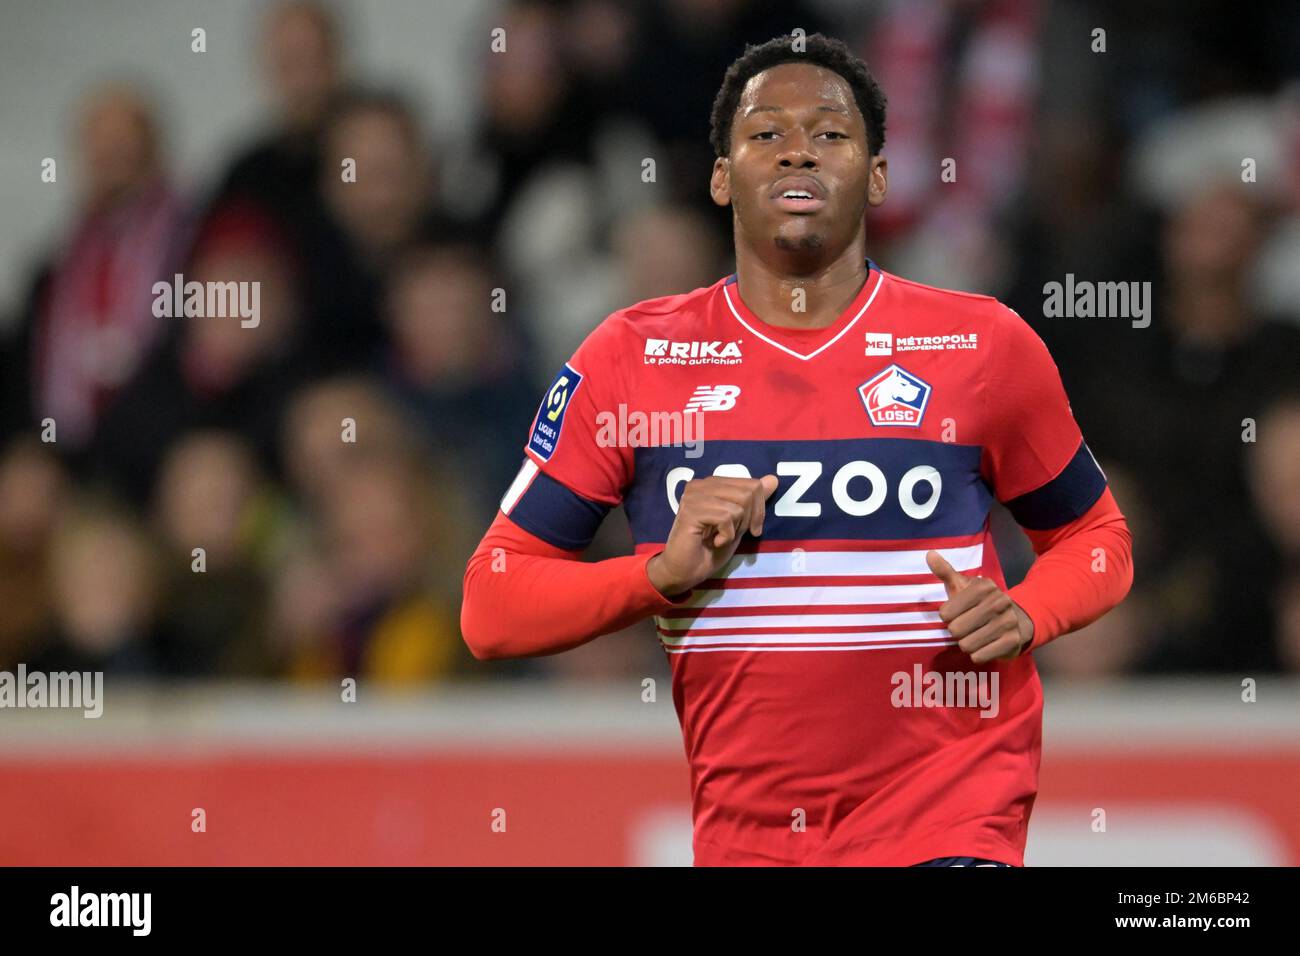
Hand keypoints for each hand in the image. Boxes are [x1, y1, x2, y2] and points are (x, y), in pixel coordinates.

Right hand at [647, 474, 779, 596]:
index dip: (758, 510)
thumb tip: (772, 479)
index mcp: (712, 483)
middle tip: (731, 534)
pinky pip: (726, 517)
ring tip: (720, 537)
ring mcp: (694, 496)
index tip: (752, 530)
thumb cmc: (710, 549)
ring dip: (735, 529)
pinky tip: (714, 542)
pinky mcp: (691, 510)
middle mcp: (701, 484)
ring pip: (738, 505)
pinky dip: (726, 536)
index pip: (752, 484)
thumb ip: (753, 501)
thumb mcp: (739, 523)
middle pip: (748, 493)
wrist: (686, 571)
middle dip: (748, 520)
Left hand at [925, 550, 1033, 662]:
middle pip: (955, 630)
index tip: (957, 613)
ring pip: (967, 645)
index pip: (946, 613)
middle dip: (957, 632)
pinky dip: (977, 655)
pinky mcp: (1012, 641)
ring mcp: (1007, 622)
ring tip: (975, 635)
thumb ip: (945, 572)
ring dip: (967, 644)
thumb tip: (929, 554)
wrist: (1017, 619)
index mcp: (983, 587)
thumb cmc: (980, 603)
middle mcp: (998, 602)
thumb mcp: (962, 585)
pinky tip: (984, 645)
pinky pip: (979, 656)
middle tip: (967, 626)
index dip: (947, 617)